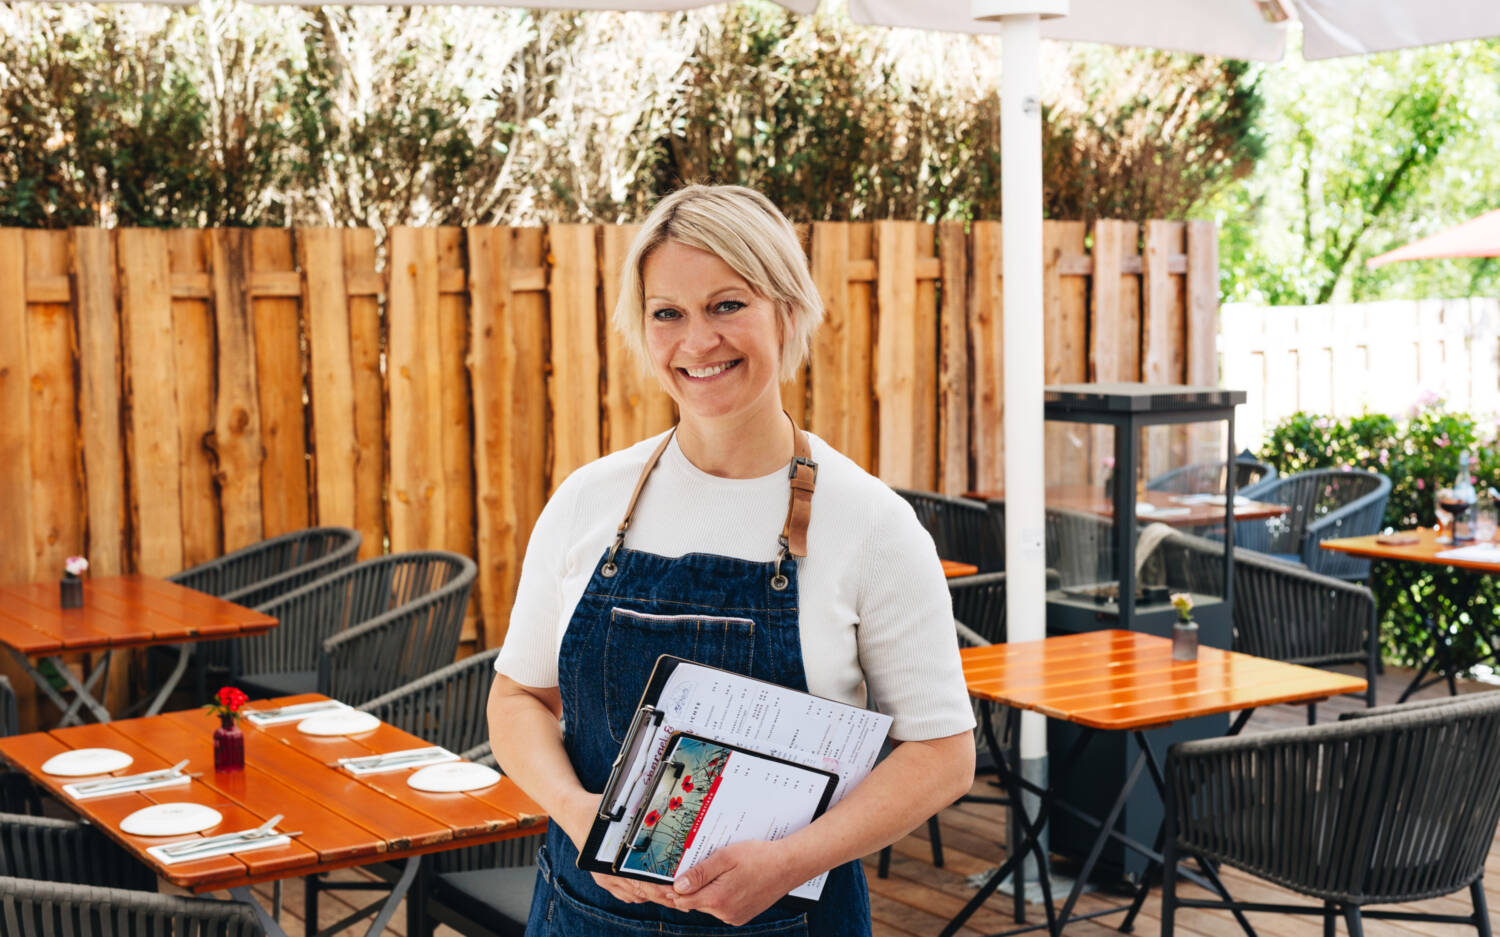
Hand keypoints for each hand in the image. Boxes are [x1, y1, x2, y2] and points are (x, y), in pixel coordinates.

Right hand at [559, 790, 678, 908]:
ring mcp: (604, 879)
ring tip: (675, 897)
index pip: (641, 883)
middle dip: (663, 897)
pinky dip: (641, 894)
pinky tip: (654, 892)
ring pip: (634, 896)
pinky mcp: (604, 879)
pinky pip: (625, 894)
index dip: (660, 890)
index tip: (677, 890)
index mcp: (610, 862)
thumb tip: (662, 818)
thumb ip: (637, 821)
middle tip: (684, 900)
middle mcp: (606, 875)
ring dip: (653, 896)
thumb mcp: (619, 812)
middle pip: (641, 893)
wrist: (574, 814)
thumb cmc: (597, 812)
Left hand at [670, 840, 800, 925]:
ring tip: (702, 875)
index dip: (665, 890)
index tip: (653, 883)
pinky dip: (714, 897)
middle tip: (668, 878)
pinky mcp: (740, 915)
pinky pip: (719, 908)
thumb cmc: (760, 857)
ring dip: (699, 893)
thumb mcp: (726, 857)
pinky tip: (720, 883)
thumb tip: (677, 886)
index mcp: (717, 898)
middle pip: (690, 903)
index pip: (680, 899)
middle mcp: (724, 912)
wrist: (789, 866)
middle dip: (679, 891)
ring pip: (705, 905)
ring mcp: (733, 916)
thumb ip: (700, 873)